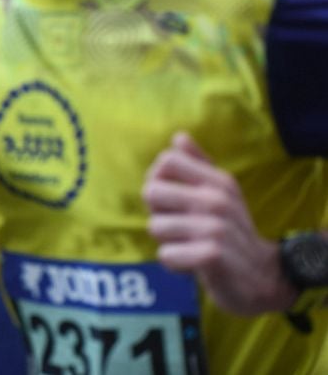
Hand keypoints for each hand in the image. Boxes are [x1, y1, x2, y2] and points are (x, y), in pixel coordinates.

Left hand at [144, 133, 296, 315]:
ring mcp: (215, 227)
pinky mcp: (211, 255)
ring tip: (190, 245)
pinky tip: (193, 264)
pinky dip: (174, 263)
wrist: (265, 277)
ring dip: (167, 241)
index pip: (166, 161)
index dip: (158, 179)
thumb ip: (197, 165)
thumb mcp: (221, 194)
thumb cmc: (231, 231)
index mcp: (218, 181)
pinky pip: (166, 254)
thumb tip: (179, 137)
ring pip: (155, 226)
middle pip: (150, 191)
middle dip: (158, 212)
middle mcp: (217, 199)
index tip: (172, 198)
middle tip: (181, 226)